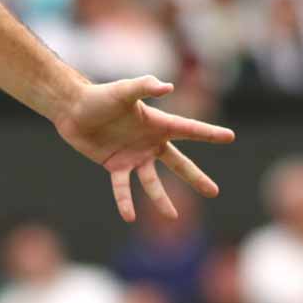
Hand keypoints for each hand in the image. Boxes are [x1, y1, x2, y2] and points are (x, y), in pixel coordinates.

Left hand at [53, 76, 234, 221]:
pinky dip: (125, 201)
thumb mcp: (123, 91)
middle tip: (214, 192)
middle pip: (178, 163)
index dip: (209, 134)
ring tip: (172, 217)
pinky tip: (129, 217)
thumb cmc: (99, 96)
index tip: (230, 137)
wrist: (72, 109)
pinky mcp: (115, 166)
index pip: (189, 130)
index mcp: (157, 124)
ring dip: (161, 200)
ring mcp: (133, 156)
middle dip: (195, 178)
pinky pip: (122, 188)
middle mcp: (149, 142)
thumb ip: (144, 86)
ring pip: (152, 182)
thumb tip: (167, 86)